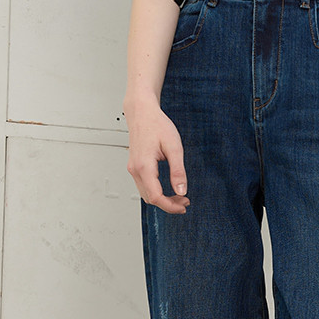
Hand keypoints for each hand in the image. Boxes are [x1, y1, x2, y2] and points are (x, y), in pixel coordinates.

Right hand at [125, 97, 189, 213]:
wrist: (142, 112)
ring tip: (179, 196)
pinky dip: (156, 192)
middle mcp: (135, 170)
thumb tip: (181, 190)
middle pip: (150, 198)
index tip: (184, 205)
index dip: (170, 206)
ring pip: (146, 194)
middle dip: (168, 204)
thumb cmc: (156, 125)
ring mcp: (133, 168)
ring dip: (162, 199)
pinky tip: (168, 189)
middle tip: (185, 201)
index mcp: (144, 166)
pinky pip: (144, 186)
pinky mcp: (134, 166)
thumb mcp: (174, 147)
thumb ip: (178, 171)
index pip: (156, 197)